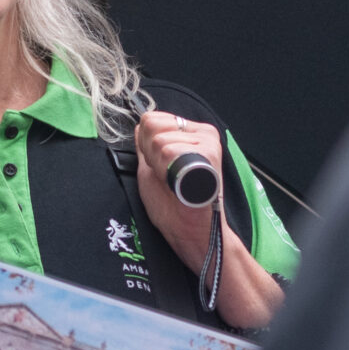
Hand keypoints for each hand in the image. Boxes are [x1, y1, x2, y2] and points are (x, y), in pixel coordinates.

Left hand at [135, 110, 222, 263]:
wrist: (190, 231)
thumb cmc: (174, 206)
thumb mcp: (152, 168)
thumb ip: (146, 146)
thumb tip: (139, 126)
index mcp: (191, 133)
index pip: (151, 118)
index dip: (145, 144)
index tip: (159, 166)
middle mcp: (203, 133)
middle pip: (152, 125)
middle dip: (151, 153)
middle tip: (167, 175)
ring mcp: (207, 142)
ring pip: (159, 141)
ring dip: (159, 166)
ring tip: (174, 181)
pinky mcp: (209, 154)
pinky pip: (169, 152)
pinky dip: (167, 171)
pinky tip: (178, 183)